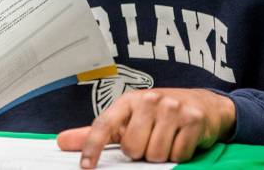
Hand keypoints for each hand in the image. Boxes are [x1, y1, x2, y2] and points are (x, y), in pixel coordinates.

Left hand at [57, 88, 234, 168]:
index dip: (92, 147)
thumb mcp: (126, 119)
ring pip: (155, 154)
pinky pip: (178, 154)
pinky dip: (178, 155)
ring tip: (164, 140)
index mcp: (127, 101)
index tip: (86, 166)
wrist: (201, 104)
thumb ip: (96, 133)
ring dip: (159, 155)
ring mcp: (172, 108)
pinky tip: (179, 141)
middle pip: (132, 147)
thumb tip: (61, 141)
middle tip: (147, 141)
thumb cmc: (157, 114)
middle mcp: (148, 100)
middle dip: (139, 152)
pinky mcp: (193, 119)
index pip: (103, 125)